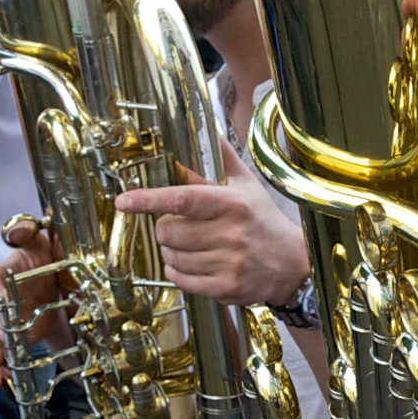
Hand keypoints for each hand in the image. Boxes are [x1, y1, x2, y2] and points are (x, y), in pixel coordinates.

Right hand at [0, 226, 67, 387]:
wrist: (59, 283)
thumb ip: (28, 233)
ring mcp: (1, 322)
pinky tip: (1, 379)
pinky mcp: (10, 339)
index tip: (1, 295)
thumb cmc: (46, 259)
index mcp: (0, 275)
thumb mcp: (42, 241)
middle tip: (4, 332)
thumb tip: (16, 230)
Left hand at [114, 147, 308, 306]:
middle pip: (168, 231)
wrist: (293, 262)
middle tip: (178, 226)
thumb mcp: (247, 186)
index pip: (182, 198)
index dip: (148, 199)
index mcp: (232, 204)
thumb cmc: (263, 221)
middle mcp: (231, 233)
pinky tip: (192, 264)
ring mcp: (229, 263)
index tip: (124, 200)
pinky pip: (182, 281)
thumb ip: (223, 160)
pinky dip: (178, 273)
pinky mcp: (227, 288)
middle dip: (165, 228)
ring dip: (172, 251)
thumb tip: (208, 130)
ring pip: (172, 258)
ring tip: (190, 246)